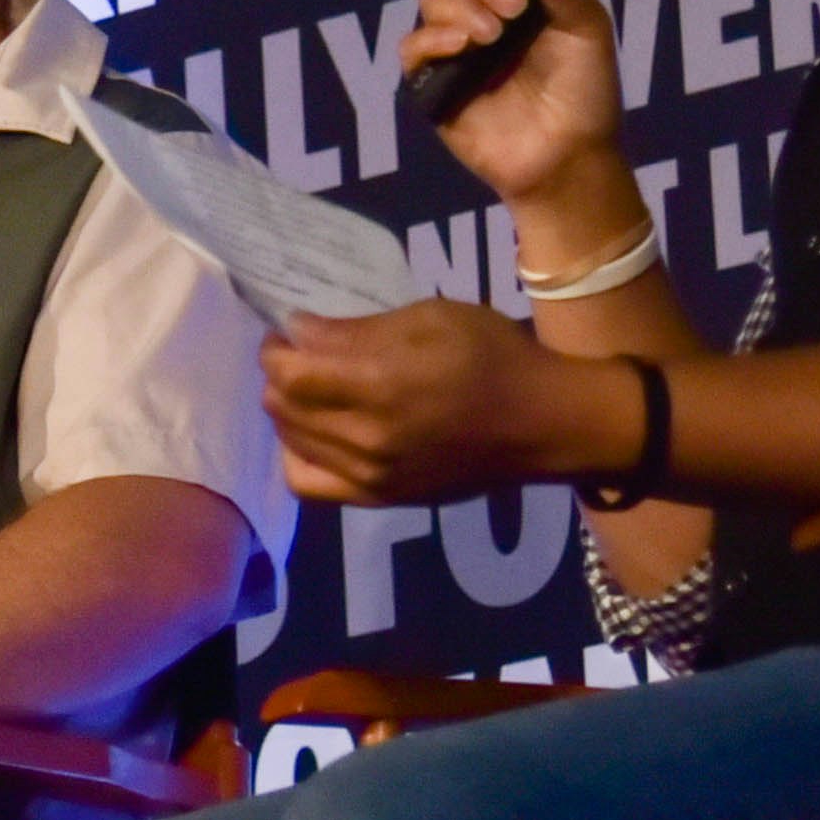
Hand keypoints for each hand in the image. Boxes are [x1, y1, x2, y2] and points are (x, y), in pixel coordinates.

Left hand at [265, 300, 642, 508]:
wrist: (544, 422)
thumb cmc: (494, 356)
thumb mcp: (430, 319)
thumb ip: (357, 330)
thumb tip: (298, 331)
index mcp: (380, 386)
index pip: (292, 374)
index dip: (275, 350)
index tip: (282, 332)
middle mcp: (367, 438)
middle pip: (285, 409)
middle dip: (277, 378)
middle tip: (294, 356)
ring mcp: (371, 476)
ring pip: (292, 445)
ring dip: (285, 413)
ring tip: (304, 390)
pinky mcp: (380, 499)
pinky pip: (310, 485)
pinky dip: (298, 457)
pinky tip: (313, 435)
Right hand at [409, 0, 628, 206]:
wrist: (566, 155)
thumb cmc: (584, 93)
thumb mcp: (588, 31)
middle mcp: (488, 6)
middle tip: (514, 10)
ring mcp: (458, 41)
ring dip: (462, 7)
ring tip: (492, 38)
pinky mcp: (433, 78)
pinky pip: (412, 43)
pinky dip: (432, 38)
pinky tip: (462, 49)